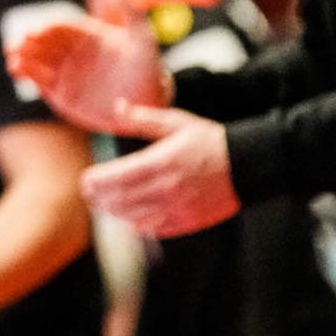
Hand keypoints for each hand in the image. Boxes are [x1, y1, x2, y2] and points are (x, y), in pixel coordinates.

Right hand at [6, 14, 167, 132]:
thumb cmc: (148, 67)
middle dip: (28, 44)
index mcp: (86, 35)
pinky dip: (28, 77)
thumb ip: (130, 10)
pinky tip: (17, 72)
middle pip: (43, 45)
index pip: (60, 29)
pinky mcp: (62, 95)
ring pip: (38, 63)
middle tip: (15, 46)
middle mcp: (72, 53)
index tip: (35, 32)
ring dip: (23, 60)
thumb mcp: (142, 36)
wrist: (151, 103)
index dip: (46, 29)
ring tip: (11, 61)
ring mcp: (66, 74)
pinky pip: (41, 84)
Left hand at [81, 105, 238, 237]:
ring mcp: (180, 207)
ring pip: (136, 217)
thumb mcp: (177, 122)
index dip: (99, 181)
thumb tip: (117, 106)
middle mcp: (169, 187)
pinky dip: (139, 225)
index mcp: (164, 161)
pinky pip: (156, 229)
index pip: (121, 177)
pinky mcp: (190, 221)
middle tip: (88, 193)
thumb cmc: (210, 140)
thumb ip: (145, 118)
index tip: (86, 179)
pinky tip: (131, 217)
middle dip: (101, 197)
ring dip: (116, 212)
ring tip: (105, 204)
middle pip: (124, 199)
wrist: (249, 165)